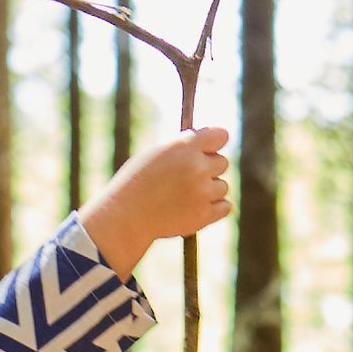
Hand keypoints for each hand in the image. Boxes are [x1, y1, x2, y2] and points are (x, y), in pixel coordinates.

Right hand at [79, 128, 231, 282]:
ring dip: (209, 191)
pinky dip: (215, 208)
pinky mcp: (204, 215)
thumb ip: (183, 147)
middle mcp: (197, 167)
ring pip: (222, 187)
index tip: (208, 151)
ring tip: (185, 197)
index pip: (221, 135)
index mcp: (185, 146)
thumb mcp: (156, 154)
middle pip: (222, 163)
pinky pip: (226, 207)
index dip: (215, 143)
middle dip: (208, 169)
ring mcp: (203, 192)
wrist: (126, 216)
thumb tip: (206, 144)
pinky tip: (197, 208)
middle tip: (188, 179)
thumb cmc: (137, 183)